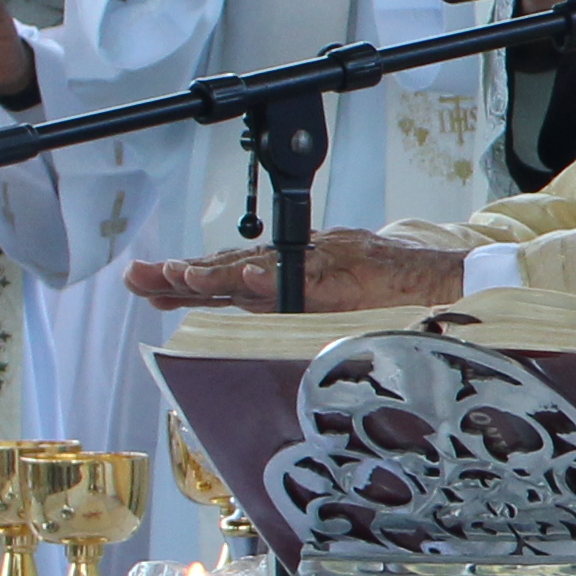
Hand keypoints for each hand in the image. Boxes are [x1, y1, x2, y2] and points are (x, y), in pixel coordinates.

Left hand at [126, 231, 467, 312]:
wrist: (437, 282)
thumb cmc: (390, 288)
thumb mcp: (331, 296)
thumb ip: (293, 301)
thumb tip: (254, 308)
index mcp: (286, 275)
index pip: (227, 276)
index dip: (185, 279)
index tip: (147, 282)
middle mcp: (293, 267)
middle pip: (227, 271)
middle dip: (179, 275)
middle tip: (137, 276)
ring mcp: (314, 271)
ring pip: (254, 272)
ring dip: (215, 274)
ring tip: (178, 274)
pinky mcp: (338, 279)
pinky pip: (301, 281)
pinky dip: (273, 277)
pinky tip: (246, 277)